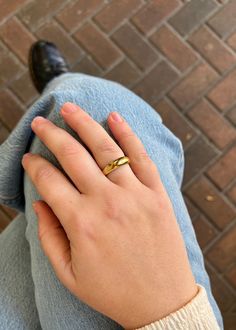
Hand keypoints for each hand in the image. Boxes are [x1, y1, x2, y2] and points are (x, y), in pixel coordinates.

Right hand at [22, 102, 196, 328]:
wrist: (161, 301)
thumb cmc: (113, 291)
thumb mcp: (69, 273)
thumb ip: (49, 236)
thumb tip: (40, 202)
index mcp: (81, 223)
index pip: (48, 180)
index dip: (34, 166)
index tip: (28, 159)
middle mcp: (106, 202)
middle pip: (72, 155)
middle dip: (51, 134)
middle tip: (40, 122)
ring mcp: (134, 195)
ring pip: (105, 149)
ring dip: (84, 124)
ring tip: (70, 109)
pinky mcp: (156, 194)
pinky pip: (140, 157)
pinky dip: (127, 134)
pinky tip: (114, 117)